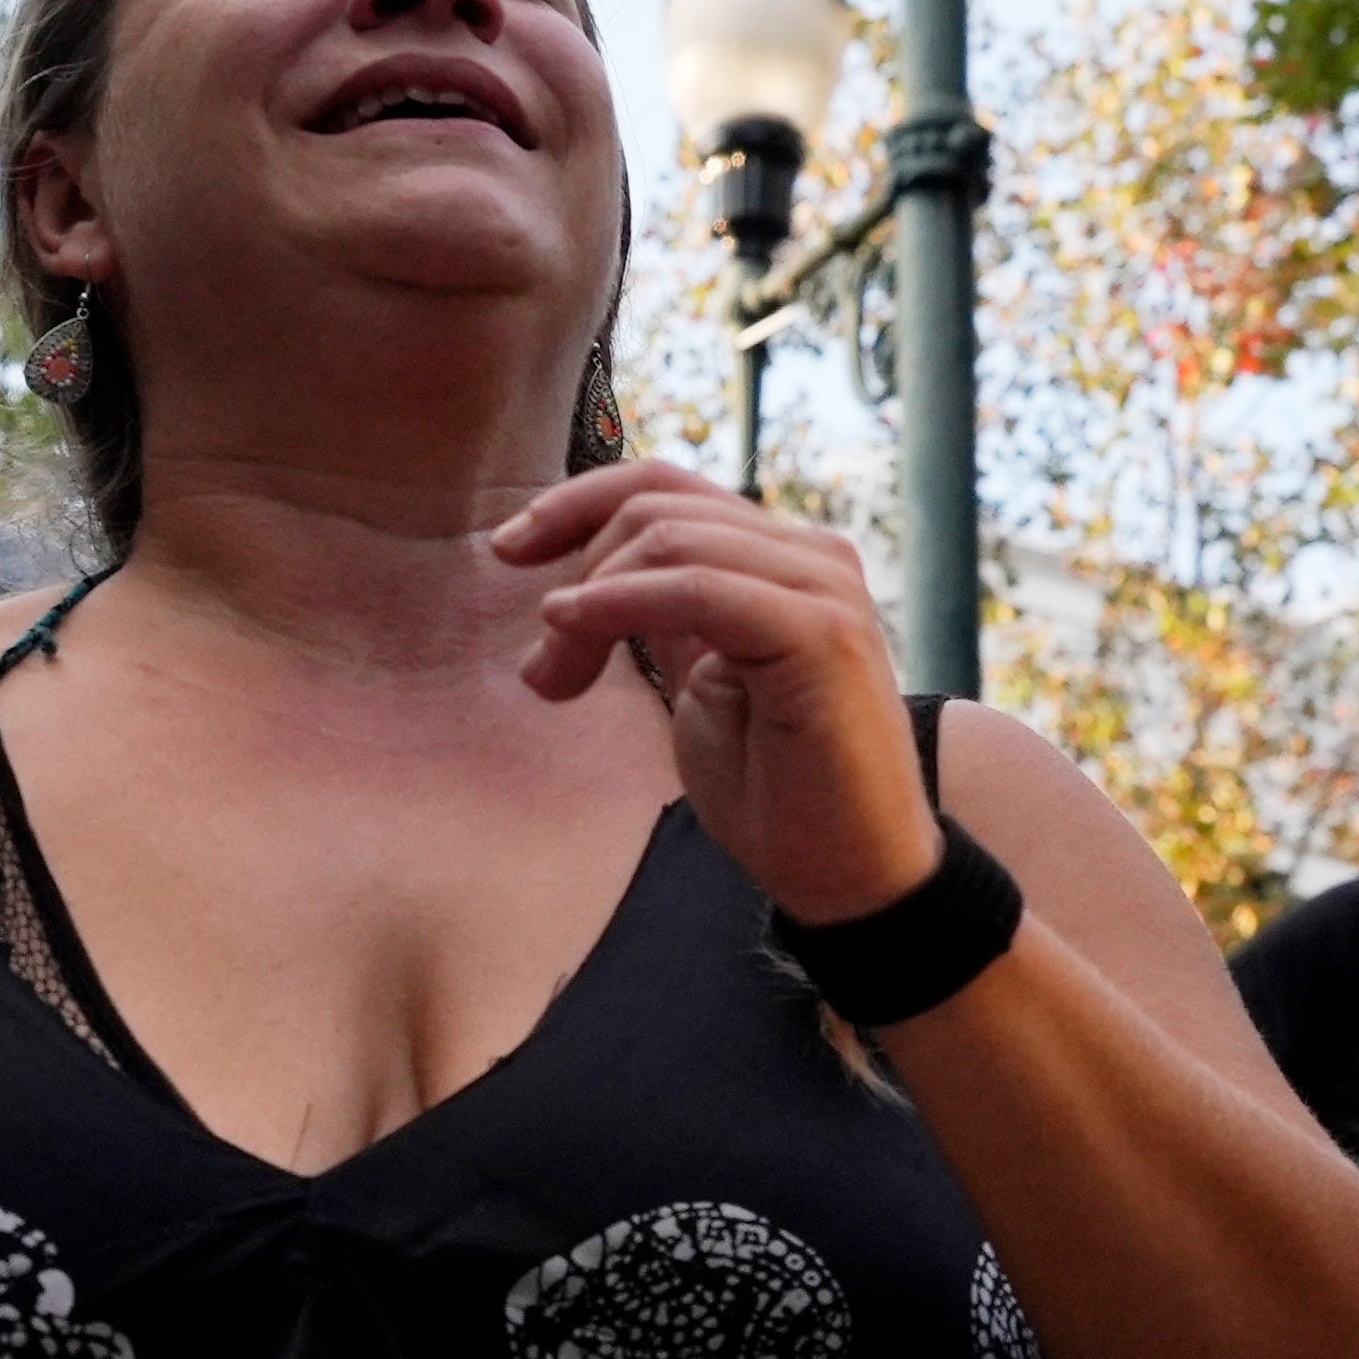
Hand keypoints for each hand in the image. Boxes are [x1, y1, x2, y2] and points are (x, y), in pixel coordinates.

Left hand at [494, 464, 939, 924]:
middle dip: (573, 565)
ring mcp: (822, 588)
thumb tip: (575, 586)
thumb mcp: (698, 683)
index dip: (575, 503)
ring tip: (554, 676)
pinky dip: (619, 601)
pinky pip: (697, 587)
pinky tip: (570, 628)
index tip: (508, 550)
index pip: (665, 485)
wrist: (850, 874)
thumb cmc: (774, 792)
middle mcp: (808, 557)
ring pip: (670, 538)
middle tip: (540, 669)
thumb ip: (661, 618)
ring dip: (587, 599)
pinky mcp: (821, 634)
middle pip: (656, 503)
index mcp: (780, 559)